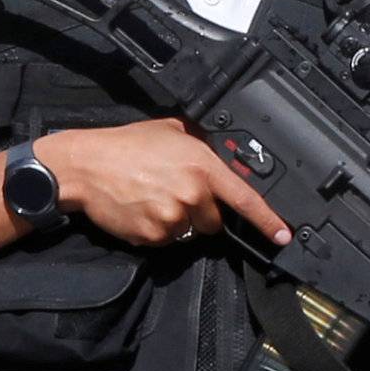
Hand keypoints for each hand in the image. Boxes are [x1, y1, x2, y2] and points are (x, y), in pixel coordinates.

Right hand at [36, 120, 290, 248]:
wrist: (86, 165)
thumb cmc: (127, 146)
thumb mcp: (173, 131)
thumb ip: (203, 142)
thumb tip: (222, 149)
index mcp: (202, 167)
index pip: (245, 199)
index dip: (268, 220)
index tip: (283, 234)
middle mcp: (192, 195)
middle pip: (215, 220)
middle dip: (202, 211)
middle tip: (176, 191)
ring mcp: (172, 218)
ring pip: (190, 231)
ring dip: (179, 221)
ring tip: (155, 197)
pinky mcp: (152, 236)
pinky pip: (166, 240)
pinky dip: (158, 230)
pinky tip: (143, 208)